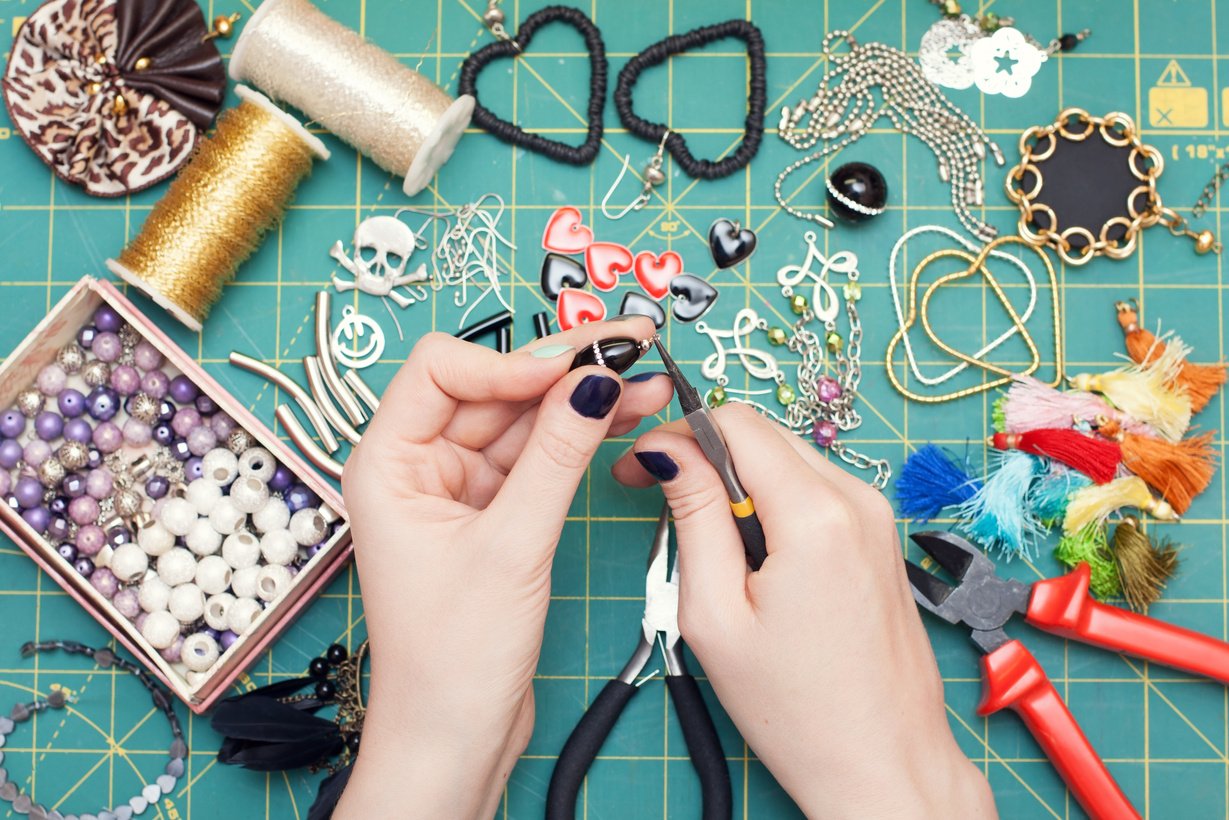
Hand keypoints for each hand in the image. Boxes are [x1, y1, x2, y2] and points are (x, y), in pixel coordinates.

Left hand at [336, 318, 670, 819]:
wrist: (455, 737)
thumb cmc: (451, 659)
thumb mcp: (511, 546)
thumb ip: (556, 457)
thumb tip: (593, 380)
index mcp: (388, 463)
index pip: (442, 369)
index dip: (509, 360)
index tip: (573, 367)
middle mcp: (419, 466)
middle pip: (494, 388)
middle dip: (564, 368)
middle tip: (629, 345)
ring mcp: (460, 488)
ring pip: (524, 420)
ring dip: (583, 399)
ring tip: (647, 379)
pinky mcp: (495, 512)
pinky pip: (539, 456)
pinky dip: (580, 437)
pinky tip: (624, 415)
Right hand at [613, 404, 995, 818]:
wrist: (885, 763)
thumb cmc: (798, 709)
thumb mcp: (715, 615)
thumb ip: (692, 517)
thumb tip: (667, 451)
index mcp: (816, 514)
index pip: (735, 423)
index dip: (674, 434)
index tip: (637, 467)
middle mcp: (857, 499)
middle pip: (762, 435)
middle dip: (701, 454)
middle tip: (655, 496)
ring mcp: (876, 516)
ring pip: (787, 459)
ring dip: (736, 482)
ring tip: (706, 542)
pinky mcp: (881, 536)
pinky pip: (814, 490)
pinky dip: (772, 504)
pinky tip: (751, 556)